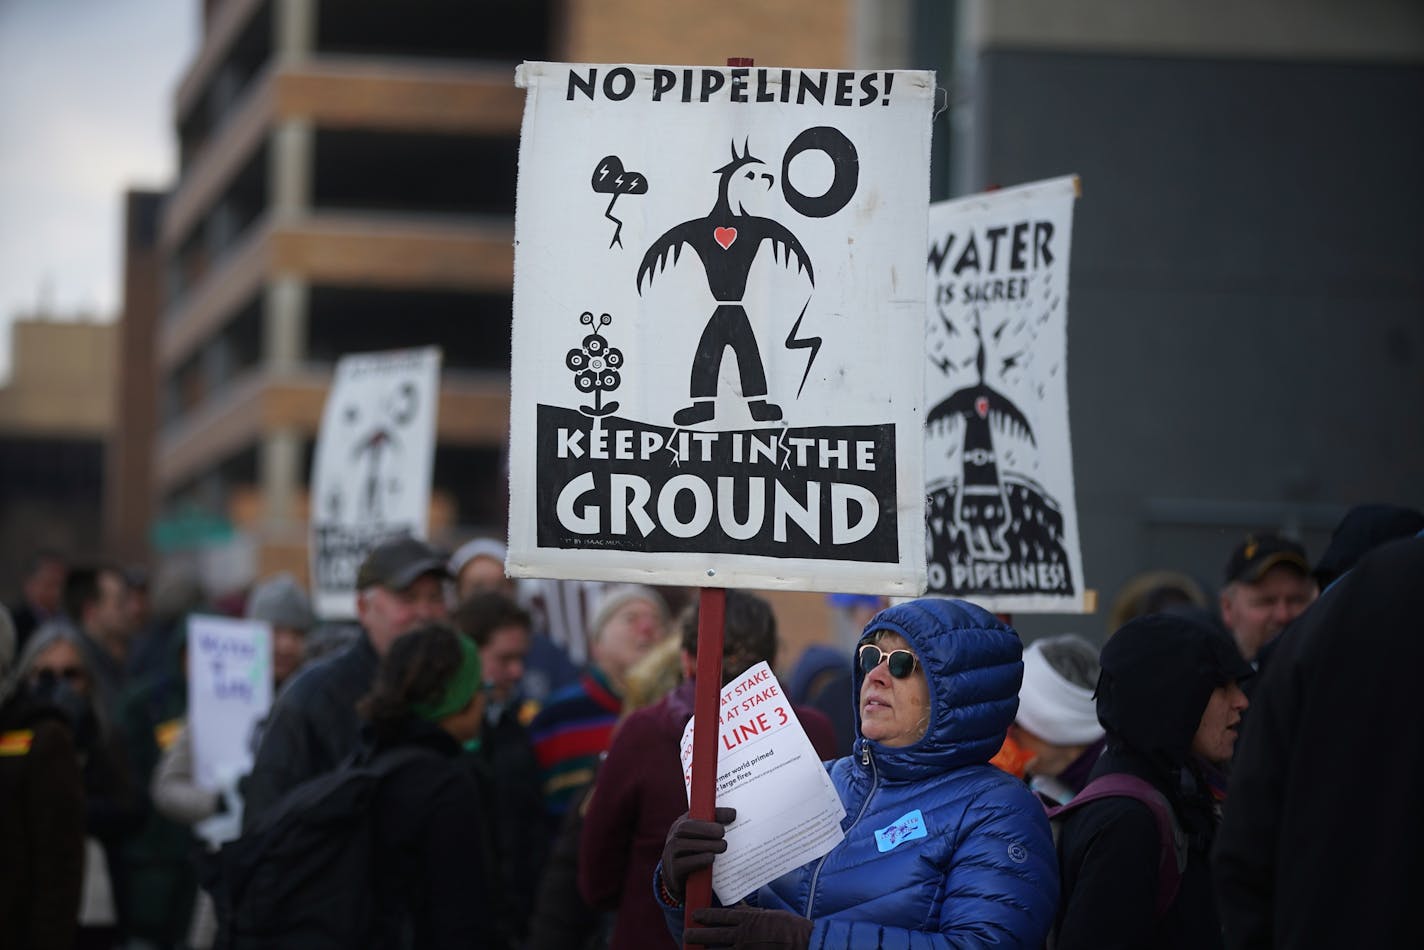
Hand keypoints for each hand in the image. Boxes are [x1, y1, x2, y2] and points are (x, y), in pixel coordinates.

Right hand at [660, 807, 736, 901]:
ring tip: (722, 846)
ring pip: (683, 845)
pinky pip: (683, 863)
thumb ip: (714, 825)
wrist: (676, 878)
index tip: (732, 815)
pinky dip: (699, 860)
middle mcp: (673, 837)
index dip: (713, 813)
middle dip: (706, 829)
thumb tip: (733, 814)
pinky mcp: (673, 870)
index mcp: (681, 824)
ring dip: (706, 845)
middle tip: (723, 833)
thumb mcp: (701, 838)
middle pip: (684, 828)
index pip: (694, 814)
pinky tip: (711, 858)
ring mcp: (670, 853)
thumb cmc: (693, 852)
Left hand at [685, 906, 812, 948]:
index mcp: (747, 919)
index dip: (705, 916)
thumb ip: (751, 914)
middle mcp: (742, 935)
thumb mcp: (768, 914)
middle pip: (713, 935)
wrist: (803, 942)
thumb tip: (738, 910)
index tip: (694, 915)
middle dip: (697, 935)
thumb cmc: (788, 926)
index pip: (720, 916)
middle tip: (686, 935)